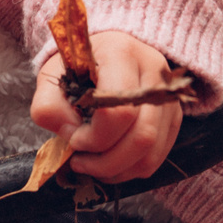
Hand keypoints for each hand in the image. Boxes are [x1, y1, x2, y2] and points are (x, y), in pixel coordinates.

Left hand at [31, 29, 184, 183]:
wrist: (106, 52)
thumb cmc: (78, 67)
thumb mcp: (52, 77)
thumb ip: (49, 106)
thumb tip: (69, 135)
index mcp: (121, 54)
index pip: (118, 112)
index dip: (94, 137)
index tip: (73, 139)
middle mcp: (154, 73)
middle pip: (141, 136)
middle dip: (106, 161)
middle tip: (80, 161)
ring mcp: (168, 97)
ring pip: (151, 152)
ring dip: (117, 170)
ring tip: (92, 165)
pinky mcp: (173, 116)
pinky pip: (156, 157)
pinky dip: (130, 169)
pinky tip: (109, 162)